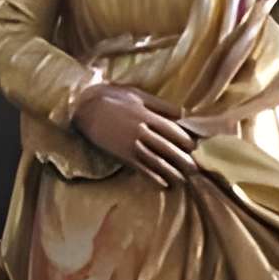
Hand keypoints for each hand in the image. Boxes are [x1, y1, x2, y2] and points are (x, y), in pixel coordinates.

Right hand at [75, 82, 196, 182]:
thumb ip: (160, 105)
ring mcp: (131, 144)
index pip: (172, 130)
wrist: (83, 108)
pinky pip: (140, 168)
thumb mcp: (137, 95)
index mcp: (147, 115)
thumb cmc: (111, 98)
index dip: (185, 140)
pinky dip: (153, 177)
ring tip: (183, 180)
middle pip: (167, 148)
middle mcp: (141, 131)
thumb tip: (182, 113)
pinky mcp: (121, 155)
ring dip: (171, 172)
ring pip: (156, 161)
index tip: (194, 147)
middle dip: (183, 159)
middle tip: (195, 169)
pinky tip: (162, 184)